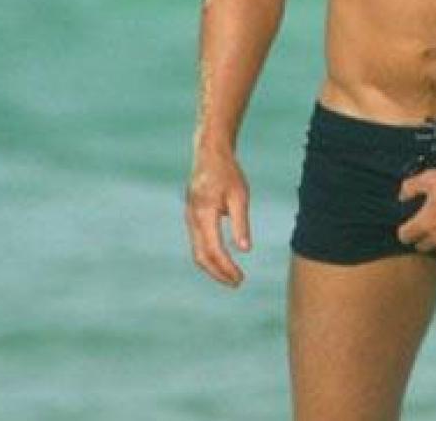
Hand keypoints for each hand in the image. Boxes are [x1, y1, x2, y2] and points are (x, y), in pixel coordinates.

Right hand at [184, 149, 251, 286]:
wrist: (209, 154)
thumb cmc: (227, 173)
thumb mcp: (239, 196)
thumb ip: (241, 223)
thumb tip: (245, 249)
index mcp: (204, 214)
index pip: (214, 250)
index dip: (226, 268)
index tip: (240, 278)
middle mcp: (192, 219)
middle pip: (201, 256)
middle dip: (218, 273)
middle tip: (237, 282)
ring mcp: (189, 218)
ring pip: (197, 251)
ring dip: (213, 266)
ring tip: (232, 275)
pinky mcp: (192, 216)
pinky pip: (197, 242)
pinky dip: (209, 255)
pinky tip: (223, 259)